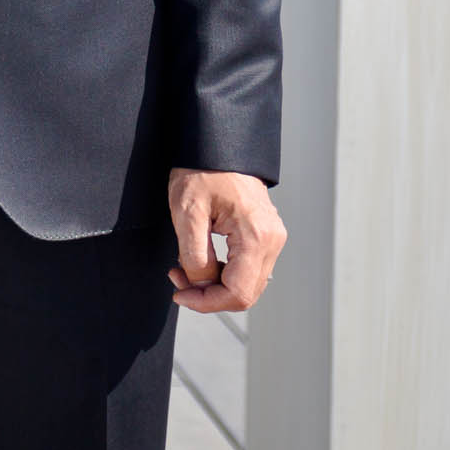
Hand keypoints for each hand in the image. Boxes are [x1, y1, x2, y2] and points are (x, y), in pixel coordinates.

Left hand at [166, 168, 285, 312]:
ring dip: (214, 285)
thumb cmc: (201, 171)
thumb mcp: (187, 212)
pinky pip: (247, 268)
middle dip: (208, 295)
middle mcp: (272, 241)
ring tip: (183, 268)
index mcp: (257, 237)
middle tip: (177, 277)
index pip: (238, 293)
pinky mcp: (265, 236)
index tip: (179, 295)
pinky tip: (201, 260)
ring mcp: (272, 239)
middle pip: (245, 293)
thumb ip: (194, 255)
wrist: (217, 146)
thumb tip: (200, 284)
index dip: (207, 302)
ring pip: (247, 284)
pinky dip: (223, 272)